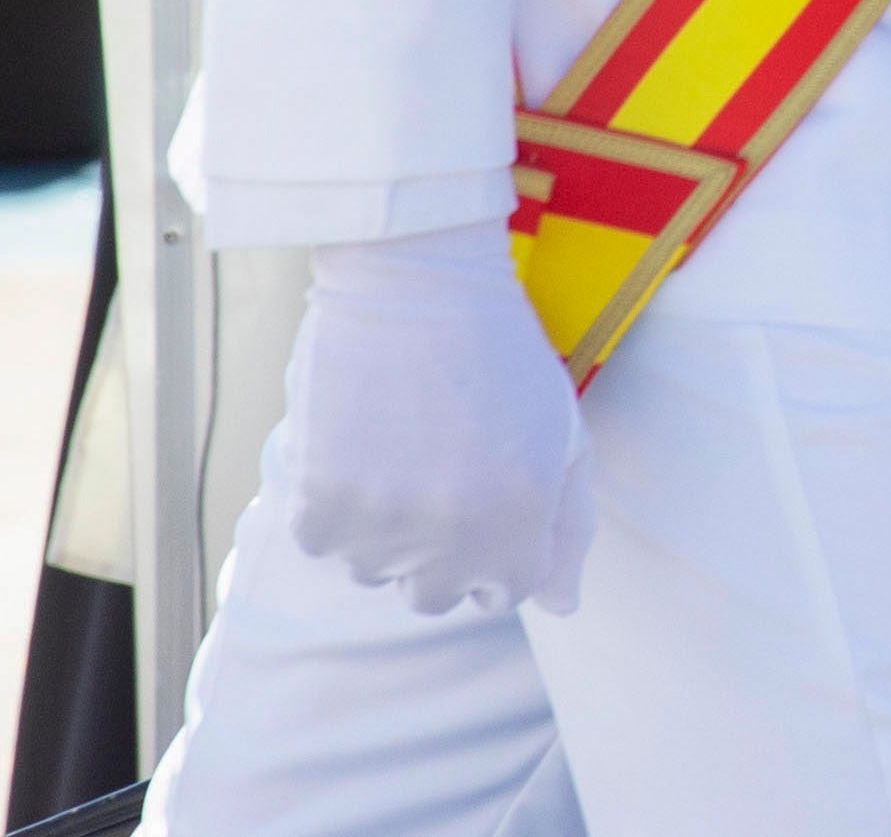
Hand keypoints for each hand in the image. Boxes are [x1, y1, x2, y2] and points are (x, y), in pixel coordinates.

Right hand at [278, 222, 591, 616]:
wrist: (416, 285)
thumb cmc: (500, 356)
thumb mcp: (564, 435)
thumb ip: (569, 529)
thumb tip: (562, 606)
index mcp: (521, 526)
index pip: (506, 592)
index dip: (497, 544)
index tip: (485, 495)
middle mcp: (454, 543)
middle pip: (435, 594)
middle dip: (439, 548)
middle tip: (438, 469)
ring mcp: (384, 531)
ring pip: (373, 569)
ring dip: (384, 526)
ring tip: (400, 444)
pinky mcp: (320, 510)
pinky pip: (321, 541)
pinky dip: (332, 503)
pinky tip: (358, 442)